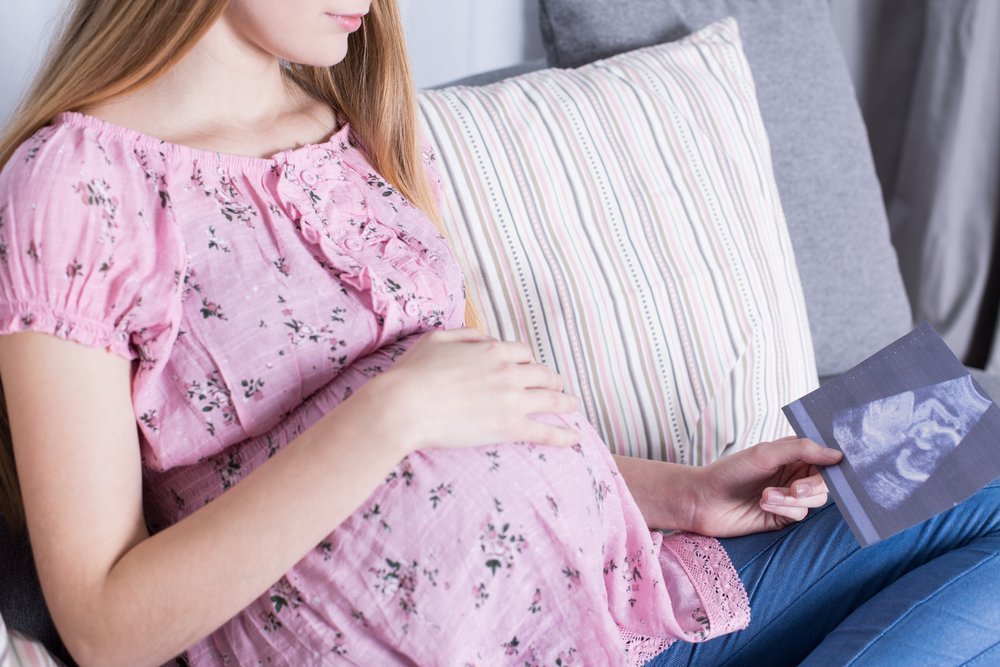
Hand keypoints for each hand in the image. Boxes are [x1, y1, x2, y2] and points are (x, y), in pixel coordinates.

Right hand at [360, 327, 581, 453]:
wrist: (406, 405)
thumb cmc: (415, 372)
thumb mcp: (437, 339)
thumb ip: (465, 334)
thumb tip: (483, 337)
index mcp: (493, 349)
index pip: (524, 353)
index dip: (528, 361)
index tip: (529, 369)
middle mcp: (509, 372)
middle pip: (543, 374)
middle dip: (552, 380)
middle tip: (556, 386)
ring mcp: (513, 400)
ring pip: (551, 399)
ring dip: (566, 402)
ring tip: (573, 406)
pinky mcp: (510, 427)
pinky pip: (545, 431)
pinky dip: (564, 435)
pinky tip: (575, 438)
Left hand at [688, 437, 842, 537]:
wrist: (704, 501)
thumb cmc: (730, 471)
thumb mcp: (764, 453)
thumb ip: (801, 449)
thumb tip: (837, 454)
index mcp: (792, 454)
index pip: (824, 456)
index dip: (833, 461)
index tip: (839, 465)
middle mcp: (794, 474)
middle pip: (825, 481)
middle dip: (814, 486)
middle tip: (797, 489)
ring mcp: (790, 496)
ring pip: (815, 500)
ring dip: (792, 499)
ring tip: (766, 496)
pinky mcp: (783, 517)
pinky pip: (800, 514)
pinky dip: (784, 510)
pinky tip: (762, 504)